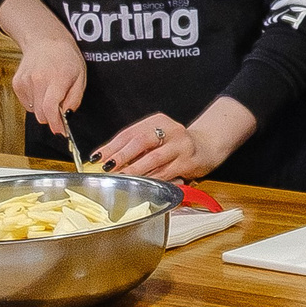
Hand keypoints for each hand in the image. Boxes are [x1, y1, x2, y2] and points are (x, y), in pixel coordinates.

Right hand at [10, 34, 87, 131]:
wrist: (44, 41)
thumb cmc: (66, 58)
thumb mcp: (80, 76)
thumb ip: (74, 98)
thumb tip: (66, 116)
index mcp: (56, 78)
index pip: (51, 108)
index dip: (56, 124)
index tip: (61, 131)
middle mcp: (38, 80)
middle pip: (42, 114)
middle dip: (52, 117)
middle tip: (60, 109)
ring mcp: (25, 82)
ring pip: (34, 111)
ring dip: (43, 108)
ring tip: (50, 91)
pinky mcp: (17, 84)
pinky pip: (27, 104)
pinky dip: (35, 102)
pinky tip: (41, 87)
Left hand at [98, 112, 222, 182]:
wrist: (207, 146)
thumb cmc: (175, 144)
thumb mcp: (156, 138)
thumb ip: (135, 146)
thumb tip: (106, 160)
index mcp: (157, 121)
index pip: (129, 132)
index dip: (111, 146)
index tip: (97, 157)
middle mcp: (170, 130)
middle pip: (142, 141)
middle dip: (122, 155)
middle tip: (108, 167)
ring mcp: (181, 145)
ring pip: (154, 159)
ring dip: (135, 170)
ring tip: (121, 178)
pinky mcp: (189, 162)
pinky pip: (166, 173)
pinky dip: (152, 180)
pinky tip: (141, 185)